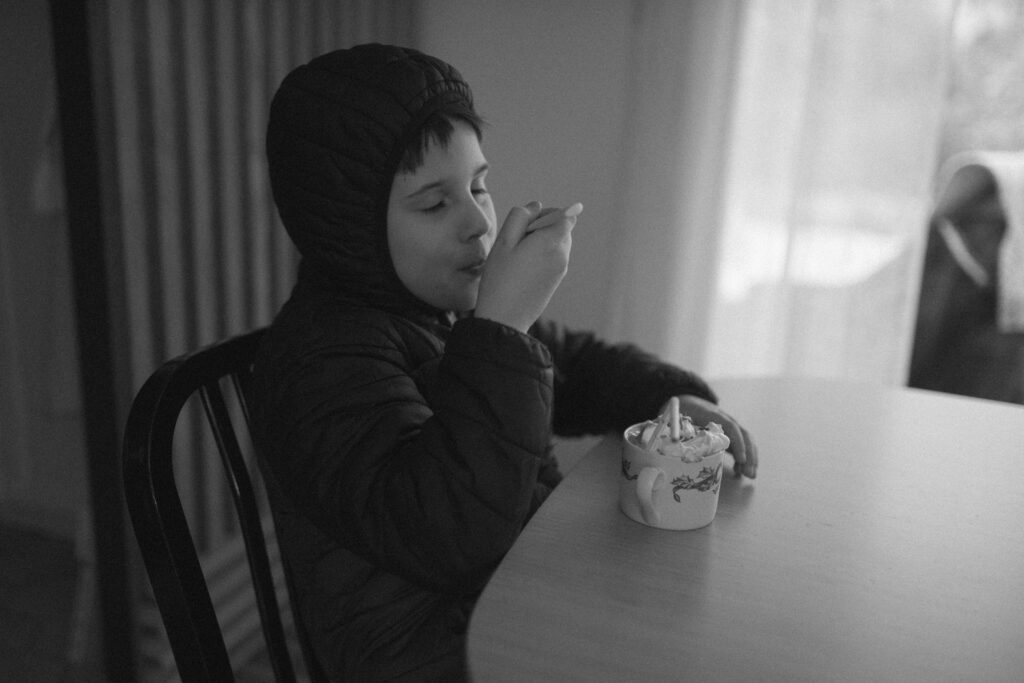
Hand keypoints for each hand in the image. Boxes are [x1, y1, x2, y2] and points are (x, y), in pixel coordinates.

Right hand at [474, 201, 581, 332]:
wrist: (504, 317)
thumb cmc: (500, 278)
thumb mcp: (503, 241)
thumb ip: (521, 216)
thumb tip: (537, 206)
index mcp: (552, 242)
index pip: (566, 216)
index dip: (547, 214)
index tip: (527, 225)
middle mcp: (562, 255)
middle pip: (562, 228)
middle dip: (543, 228)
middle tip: (517, 242)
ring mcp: (561, 269)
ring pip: (557, 243)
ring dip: (542, 242)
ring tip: (518, 257)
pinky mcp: (556, 280)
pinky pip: (554, 258)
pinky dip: (542, 256)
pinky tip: (522, 269)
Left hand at [675, 394, 757, 478]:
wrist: (688, 401)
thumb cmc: (681, 410)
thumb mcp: (676, 416)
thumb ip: (677, 428)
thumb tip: (675, 442)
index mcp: (712, 414)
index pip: (731, 427)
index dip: (737, 443)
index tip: (741, 459)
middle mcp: (724, 419)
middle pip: (743, 434)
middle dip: (749, 454)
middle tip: (750, 474)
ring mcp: (728, 425)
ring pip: (745, 439)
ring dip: (750, 457)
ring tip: (750, 476)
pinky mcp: (727, 433)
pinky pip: (740, 444)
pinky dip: (743, 457)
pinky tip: (740, 471)